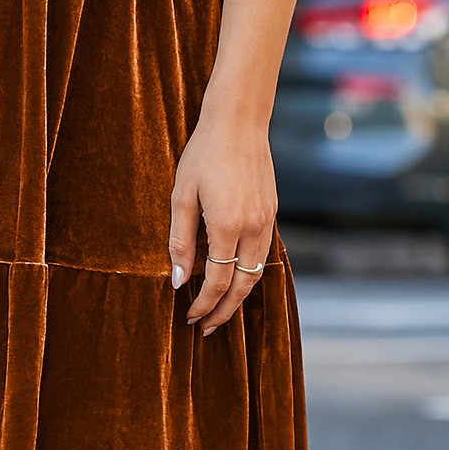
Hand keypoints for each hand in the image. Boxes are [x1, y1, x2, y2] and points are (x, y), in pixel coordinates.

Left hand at [167, 102, 276, 336]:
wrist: (239, 121)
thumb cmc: (204, 154)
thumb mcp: (181, 195)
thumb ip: (179, 240)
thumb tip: (177, 280)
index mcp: (227, 226)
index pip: (216, 282)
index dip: (203, 305)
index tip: (189, 318)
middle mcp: (252, 228)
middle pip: (241, 287)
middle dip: (223, 312)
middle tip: (205, 328)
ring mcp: (266, 221)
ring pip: (257, 273)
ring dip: (239, 297)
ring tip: (220, 310)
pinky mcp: (272, 212)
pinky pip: (263, 254)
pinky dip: (250, 273)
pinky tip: (235, 277)